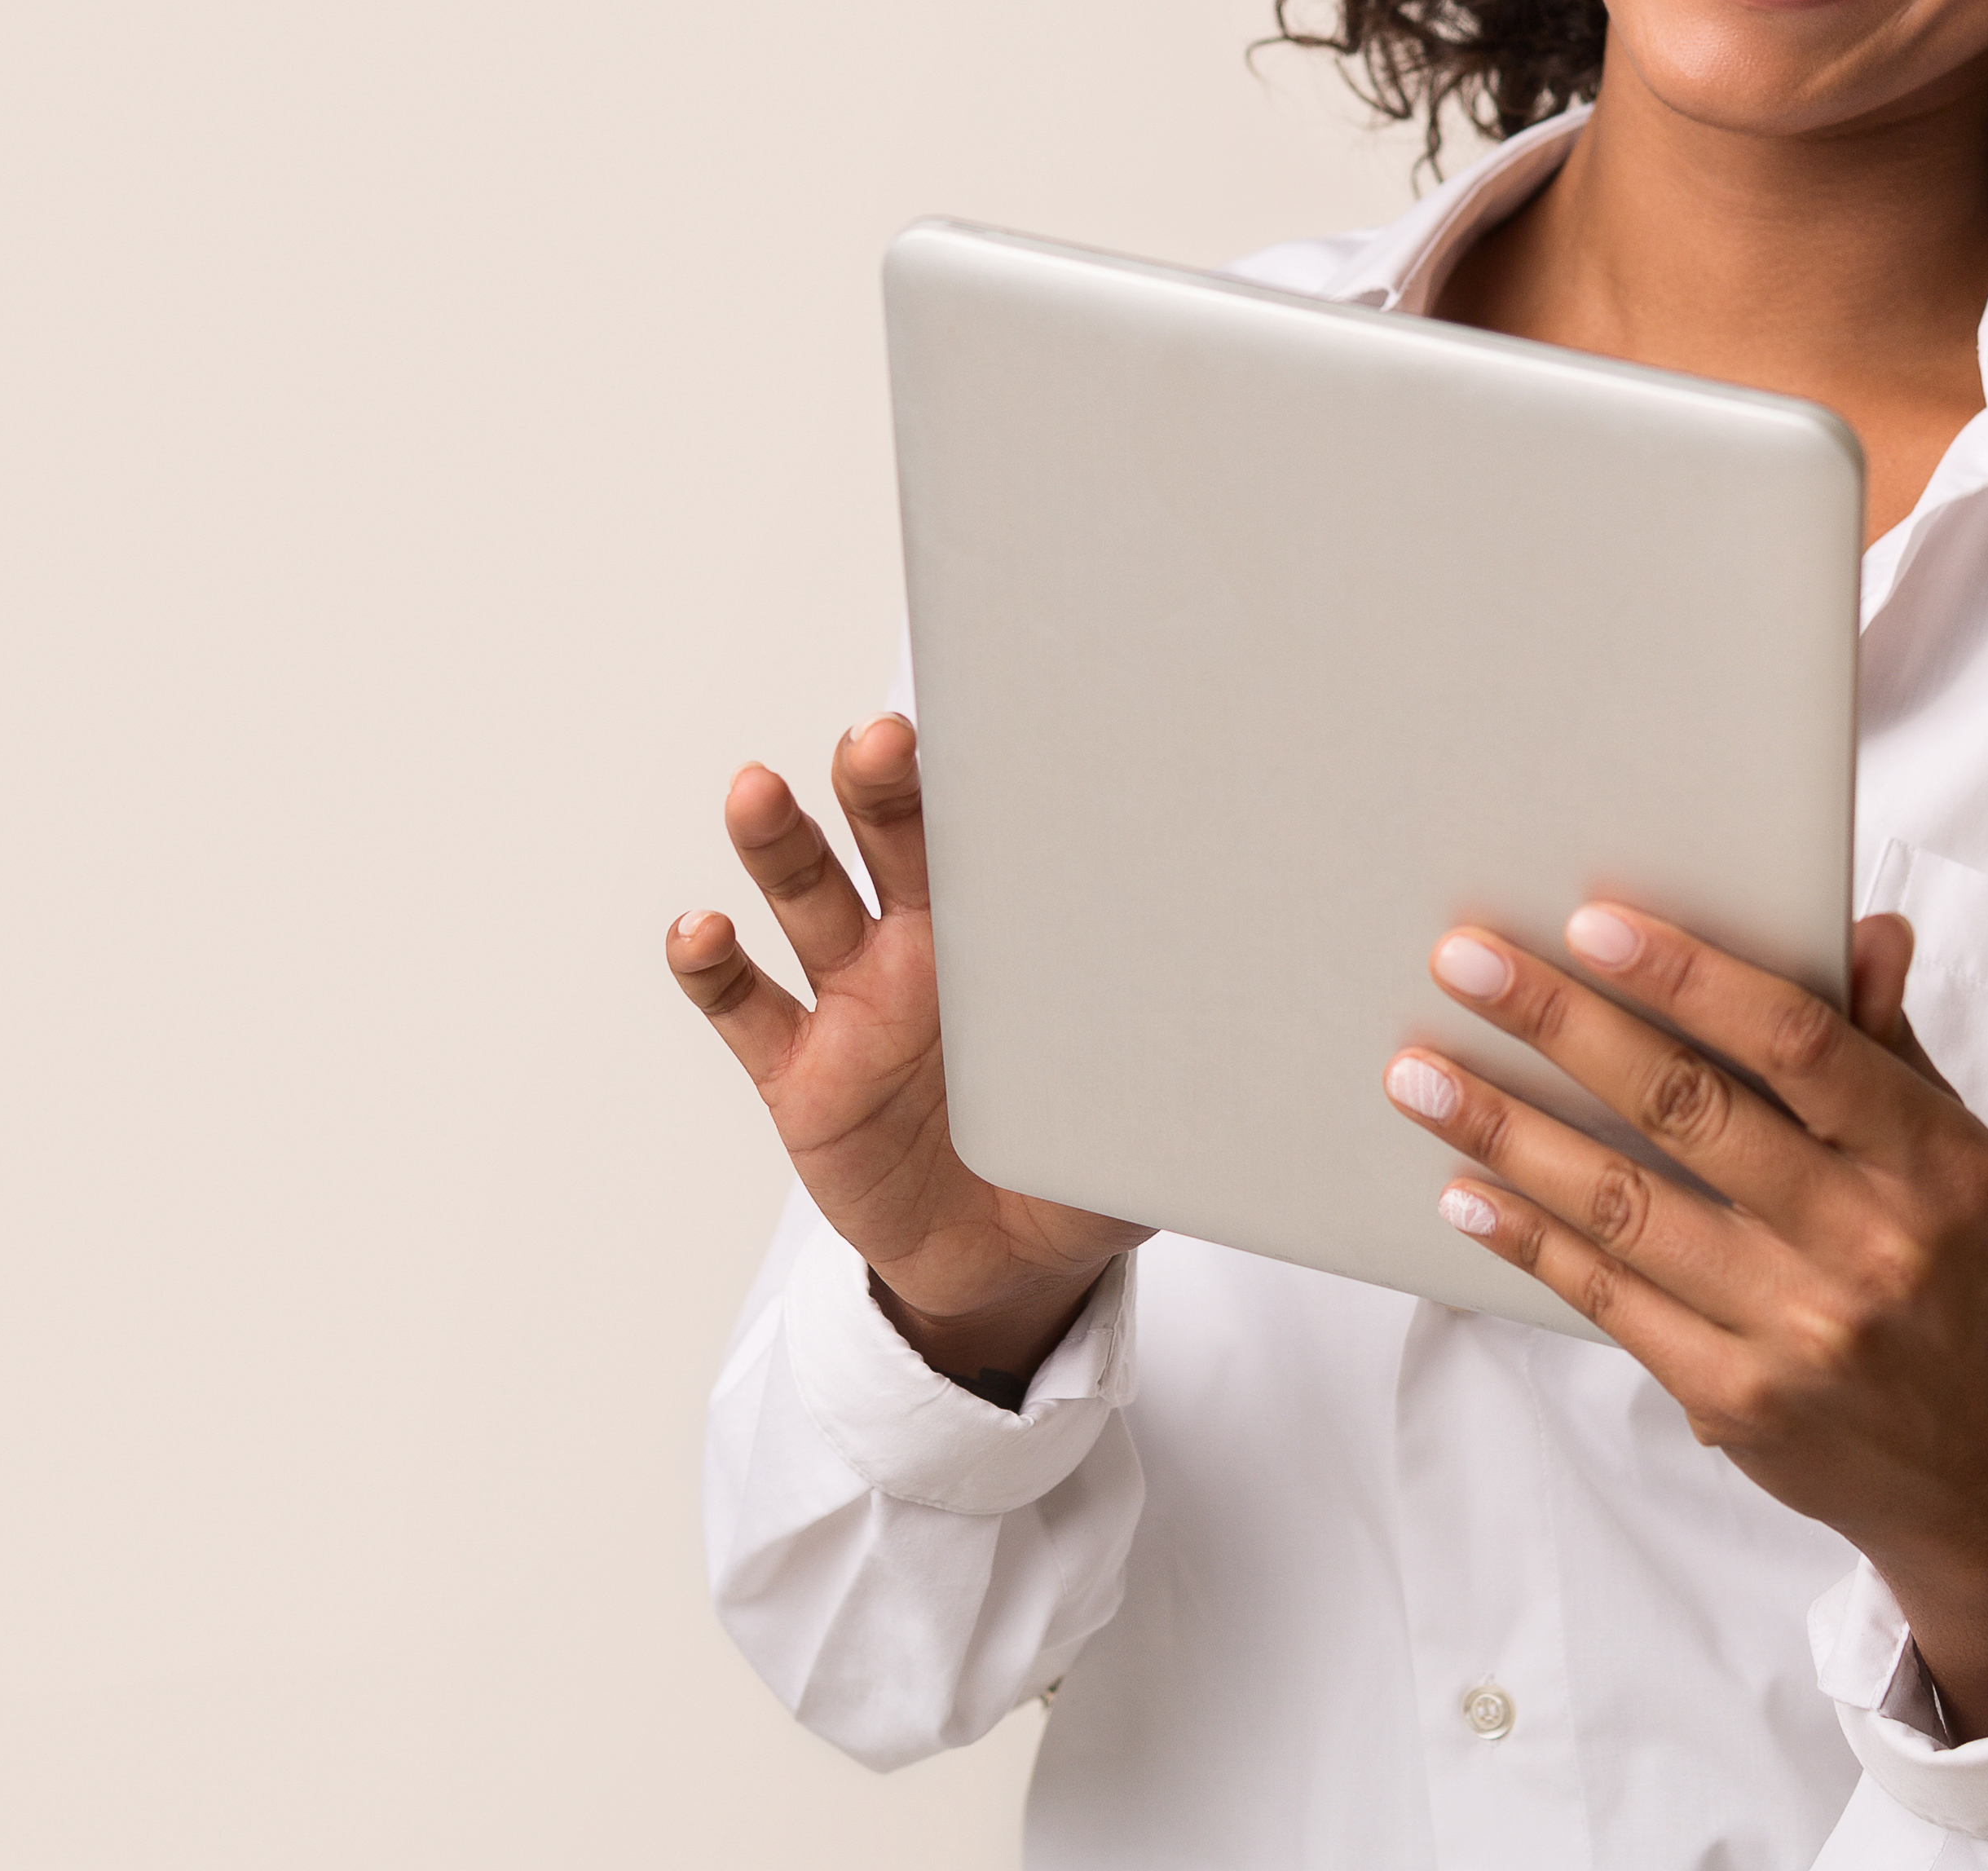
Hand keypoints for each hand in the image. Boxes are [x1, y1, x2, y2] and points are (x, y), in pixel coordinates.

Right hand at [668, 716, 1148, 1390]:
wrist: (1008, 1265)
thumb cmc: (1079, 1159)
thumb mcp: (1144, 1107)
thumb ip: (1182, 1062)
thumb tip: (1283, 1031)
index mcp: (1007, 934)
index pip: (990, 832)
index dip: (983, 777)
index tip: (988, 722)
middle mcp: (918, 945)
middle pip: (888, 836)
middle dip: (878, 781)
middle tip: (880, 741)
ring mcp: (851, 1003)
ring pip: (804, 897)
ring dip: (777, 842)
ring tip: (758, 793)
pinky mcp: (799, 1073)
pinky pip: (745, 1007)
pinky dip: (714, 966)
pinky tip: (703, 931)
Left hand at [1384, 904, 1987, 1734]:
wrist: (1974, 1465)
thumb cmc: (1945, 1267)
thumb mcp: (1949, 1152)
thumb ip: (1884, 1042)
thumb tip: (1861, 927)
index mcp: (1933, 1160)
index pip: (1798, 1042)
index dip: (1689, 976)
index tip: (1589, 923)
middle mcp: (1870, 1244)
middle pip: (1688, 1110)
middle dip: (1562, 1025)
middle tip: (1462, 962)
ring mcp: (1800, 1330)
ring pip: (1625, 1206)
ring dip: (1507, 1132)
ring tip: (1419, 1076)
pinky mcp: (1737, 1398)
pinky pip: (1610, 1298)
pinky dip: (1530, 1238)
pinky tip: (1466, 1190)